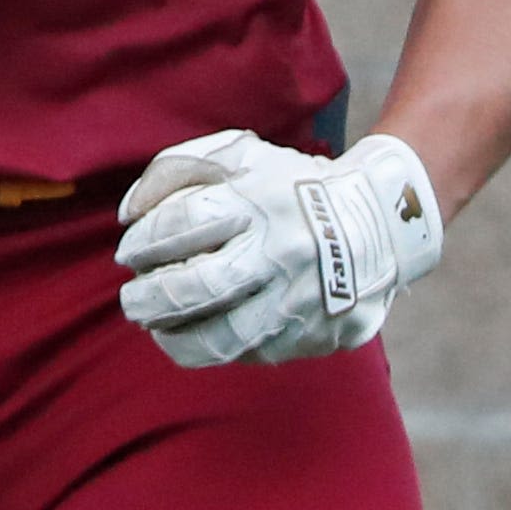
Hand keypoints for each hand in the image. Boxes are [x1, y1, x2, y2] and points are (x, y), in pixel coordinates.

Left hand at [113, 129, 443, 367]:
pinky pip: (252, 353)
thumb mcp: (240, 155)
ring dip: (176, 337)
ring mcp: (299, 297)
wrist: (382, 219)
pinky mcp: (315, 334)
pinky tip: (195, 336)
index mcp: (260, 199)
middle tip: (132, 299)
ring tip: (156, 328)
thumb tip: (128, 213)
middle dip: (150, 298)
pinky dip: (215, 348)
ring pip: (223, 336)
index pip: (182, 223)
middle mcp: (280, 250)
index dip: (144, 241)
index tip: (130, 251)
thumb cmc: (291, 186)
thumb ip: (177, 169)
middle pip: (198, 287)